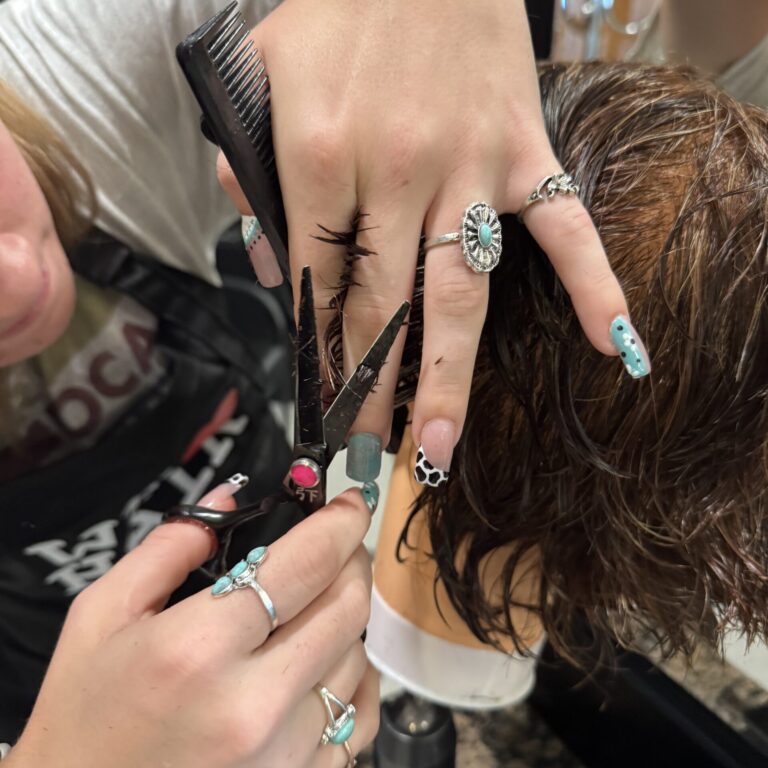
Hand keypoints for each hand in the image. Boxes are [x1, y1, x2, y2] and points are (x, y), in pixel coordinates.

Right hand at [8, 486, 377, 767]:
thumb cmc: (85, 715)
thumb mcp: (102, 615)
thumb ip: (168, 547)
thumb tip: (229, 498)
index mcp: (199, 650)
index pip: (304, 565)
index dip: (339, 524)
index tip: (351, 503)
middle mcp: (254, 706)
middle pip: (347, 608)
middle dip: (352, 561)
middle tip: (337, 544)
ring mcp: (284, 756)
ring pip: (359, 659)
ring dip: (348, 617)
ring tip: (317, 604)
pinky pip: (358, 716)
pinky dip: (353, 677)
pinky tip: (325, 661)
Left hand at [219, 0, 631, 481]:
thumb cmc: (338, 13)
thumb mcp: (261, 77)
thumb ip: (250, 171)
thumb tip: (270, 258)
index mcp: (318, 155)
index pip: (315, 283)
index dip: (316, 355)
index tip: (319, 410)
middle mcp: (395, 171)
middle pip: (381, 308)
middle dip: (369, 392)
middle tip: (363, 456)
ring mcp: (467, 167)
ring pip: (460, 294)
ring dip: (451, 378)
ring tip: (440, 448)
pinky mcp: (522, 153)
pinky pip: (567, 230)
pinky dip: (596, 286)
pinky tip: (614, 345)